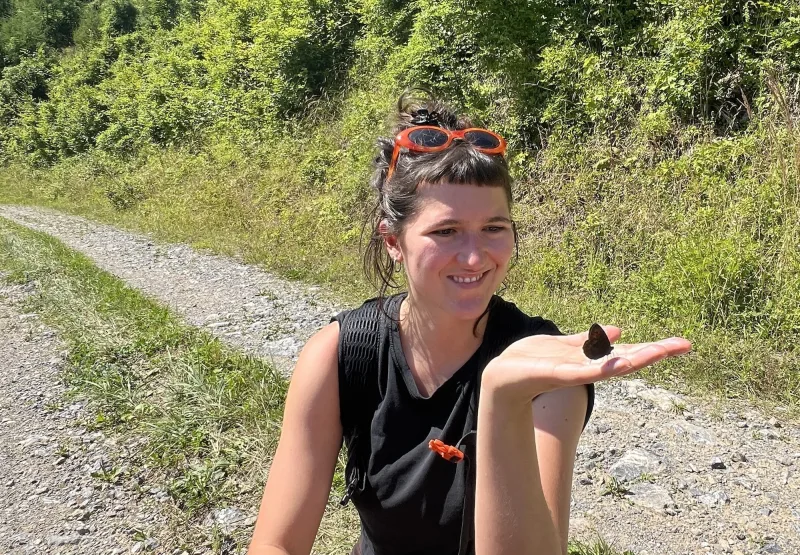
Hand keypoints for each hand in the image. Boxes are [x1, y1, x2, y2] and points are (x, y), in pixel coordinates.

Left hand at [481, 325, 691, 405]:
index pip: (626, 352)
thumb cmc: (529, 361)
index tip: (680, 343)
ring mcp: (575, 373)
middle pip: (627, 359)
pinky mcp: (558, 374)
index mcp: (588, 359)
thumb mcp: (561, 346)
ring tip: (661, 351)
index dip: (652, 348)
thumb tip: (618, 331)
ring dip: (636, 357)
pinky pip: (585, 371)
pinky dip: (604, 368)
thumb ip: (586, 341)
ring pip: (611, 365)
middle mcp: (587, 368)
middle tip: (684, 344)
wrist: (501, 378)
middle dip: (655, 352)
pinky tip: (622, 363)